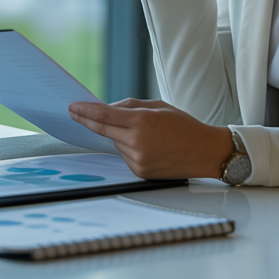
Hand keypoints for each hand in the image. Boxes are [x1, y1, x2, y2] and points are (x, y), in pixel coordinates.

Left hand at [68, 98, 233, 179]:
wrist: (205, 152)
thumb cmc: (184, 125)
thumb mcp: (158, 106)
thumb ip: (130, 107)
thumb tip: (107, 110)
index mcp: (143, 122)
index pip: (104, 116)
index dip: (85, 111)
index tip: (73, 107)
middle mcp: (138, 142)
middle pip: (104, 131)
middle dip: (89, 121)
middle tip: (75, 112)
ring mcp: (138, 160)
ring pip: (115, 142)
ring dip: (118, 134)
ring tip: (142, 131)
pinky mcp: (140, 172)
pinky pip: (125, 155)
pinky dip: (127, 147)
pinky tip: (146, 144)